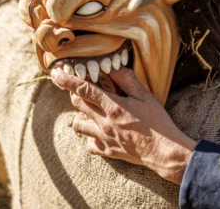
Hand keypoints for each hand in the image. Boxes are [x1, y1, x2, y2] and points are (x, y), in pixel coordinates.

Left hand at [51, 67, 196, 183]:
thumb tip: (113, 67)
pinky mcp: (107, 151)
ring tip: (90, 110)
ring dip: (80, 115)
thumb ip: (127, 80)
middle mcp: (104, 123)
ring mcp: (104, 138)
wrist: (164, 152)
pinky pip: (89, 144)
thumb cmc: (157, 122)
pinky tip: (98, 131)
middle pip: (77, 104)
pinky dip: (90, 137)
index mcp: (113, 106)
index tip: (56, 73)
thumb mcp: (145, 96)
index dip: (68, 80)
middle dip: (73, 93)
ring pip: (78, 125)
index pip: (83, 89)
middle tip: (77, 86)